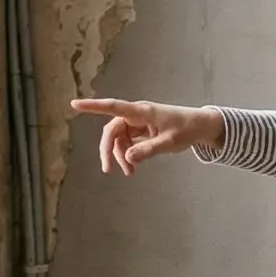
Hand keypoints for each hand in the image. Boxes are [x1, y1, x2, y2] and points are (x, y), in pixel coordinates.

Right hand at [70, 97, 224, 175]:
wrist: (201, 127)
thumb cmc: (187, 129)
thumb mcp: (170, 142)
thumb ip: (149, 150)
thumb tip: (128, 157)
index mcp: (142, 112)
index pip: (113, 107)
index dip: (93, 106)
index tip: (75, 104)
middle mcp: (136, 115)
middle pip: (112, 131)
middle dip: (109, 150)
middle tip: (108, 170)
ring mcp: (138, 123)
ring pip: (120, 139)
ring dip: (121, 156)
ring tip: (130, 172)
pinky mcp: (142, 130)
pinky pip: (128, 142)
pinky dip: (129, 154)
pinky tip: (133, 166)